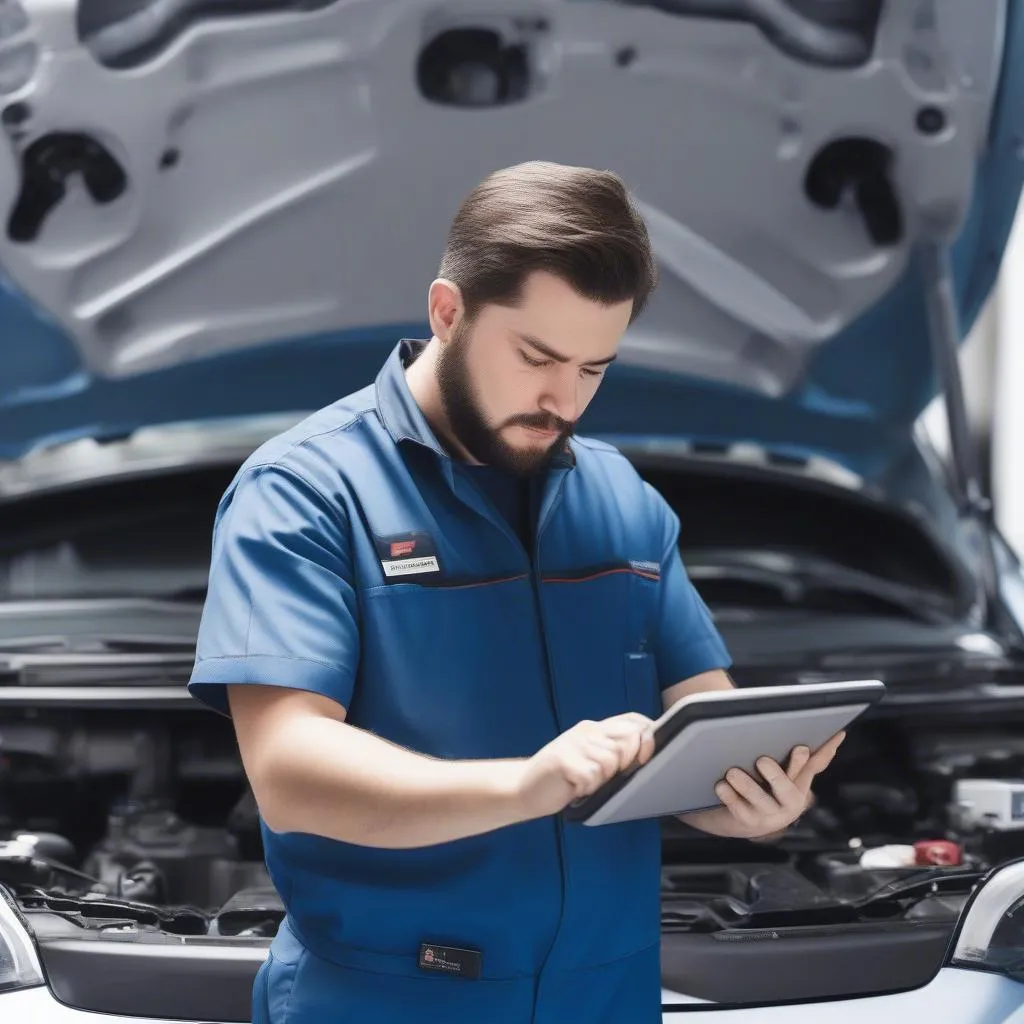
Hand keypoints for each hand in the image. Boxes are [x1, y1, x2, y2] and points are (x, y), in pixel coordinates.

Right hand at [514, 713, 656, 819]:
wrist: (524, 788)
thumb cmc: (563, 779)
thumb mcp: (590, 759)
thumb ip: (613, 752)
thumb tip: (647, 753)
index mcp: (595, 728)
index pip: (633, 720)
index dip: (648, 735)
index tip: (645, 758)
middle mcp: (586, 730)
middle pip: (629, 739)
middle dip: (626, 762)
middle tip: (606, 777)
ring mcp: (573, 743)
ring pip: (612, 761)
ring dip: (602, 780)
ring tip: (584, 783)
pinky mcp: (563, 759)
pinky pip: (592, 776)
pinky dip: (587, 788)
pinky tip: (575, 788)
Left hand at [685, 731, 844, 839]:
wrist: (737, 818)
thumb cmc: (760, 785)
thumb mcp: (780, 771)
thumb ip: (796, 756)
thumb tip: (818, 730)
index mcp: (800, 785)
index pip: (815, 766)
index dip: (821, 753)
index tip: (811, 743)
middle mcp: (789, 803)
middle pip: (786, 788)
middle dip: (776, 776)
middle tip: (762, 761)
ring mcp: (769, 815)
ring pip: (760, 801)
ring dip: (746, 786)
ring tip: (732, 773)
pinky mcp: (747, 823)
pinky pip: (738, 810)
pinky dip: (729, 797)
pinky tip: (721, 785)